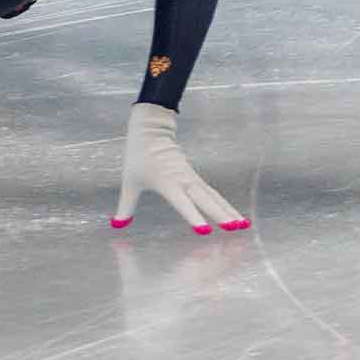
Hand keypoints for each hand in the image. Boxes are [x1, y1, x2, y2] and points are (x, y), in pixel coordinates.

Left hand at [112, 103, 249, 234]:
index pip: (183, 202)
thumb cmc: (139, 156)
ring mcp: (191, 177)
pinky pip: (213, 192)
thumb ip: (125, 206)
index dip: (193, 216)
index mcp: (167, 181)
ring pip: (214, 196)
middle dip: (221, 214)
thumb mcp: (129, 182)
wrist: (151, 128)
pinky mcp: (195, 176)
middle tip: (235, 228)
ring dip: (228, 210)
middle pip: (206, 199)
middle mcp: (183, 179)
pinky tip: (234, 215)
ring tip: (243, 225)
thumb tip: (116, 225)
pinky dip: (224, 204)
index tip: (205, 231)